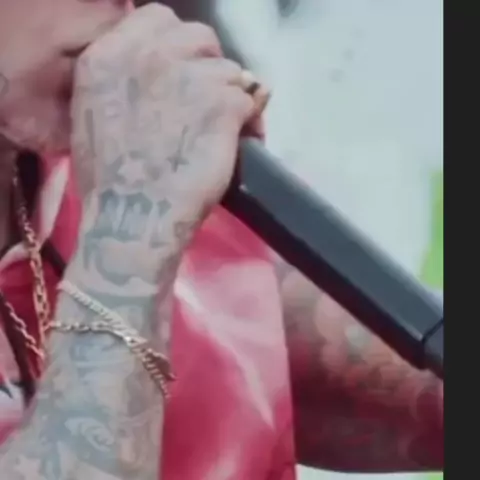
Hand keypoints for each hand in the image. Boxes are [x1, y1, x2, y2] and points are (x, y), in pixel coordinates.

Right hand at [69, 4, 267, 293]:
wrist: (133, 220)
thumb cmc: (109, 182)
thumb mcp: (95, 115)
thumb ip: (124, 80)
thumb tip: (163, 70)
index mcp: (109, 55)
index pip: (159, 19)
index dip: (179, 46)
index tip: (185, 72)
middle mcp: (149, 56)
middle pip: (200, 38)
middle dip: (208, 68)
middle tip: (208, 103)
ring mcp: (188, 78)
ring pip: (231, 71)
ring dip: (231, 99)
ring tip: (225, 132)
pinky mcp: (222, 105)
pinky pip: (252, 100)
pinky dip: (252, 122)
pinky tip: (242, 142)